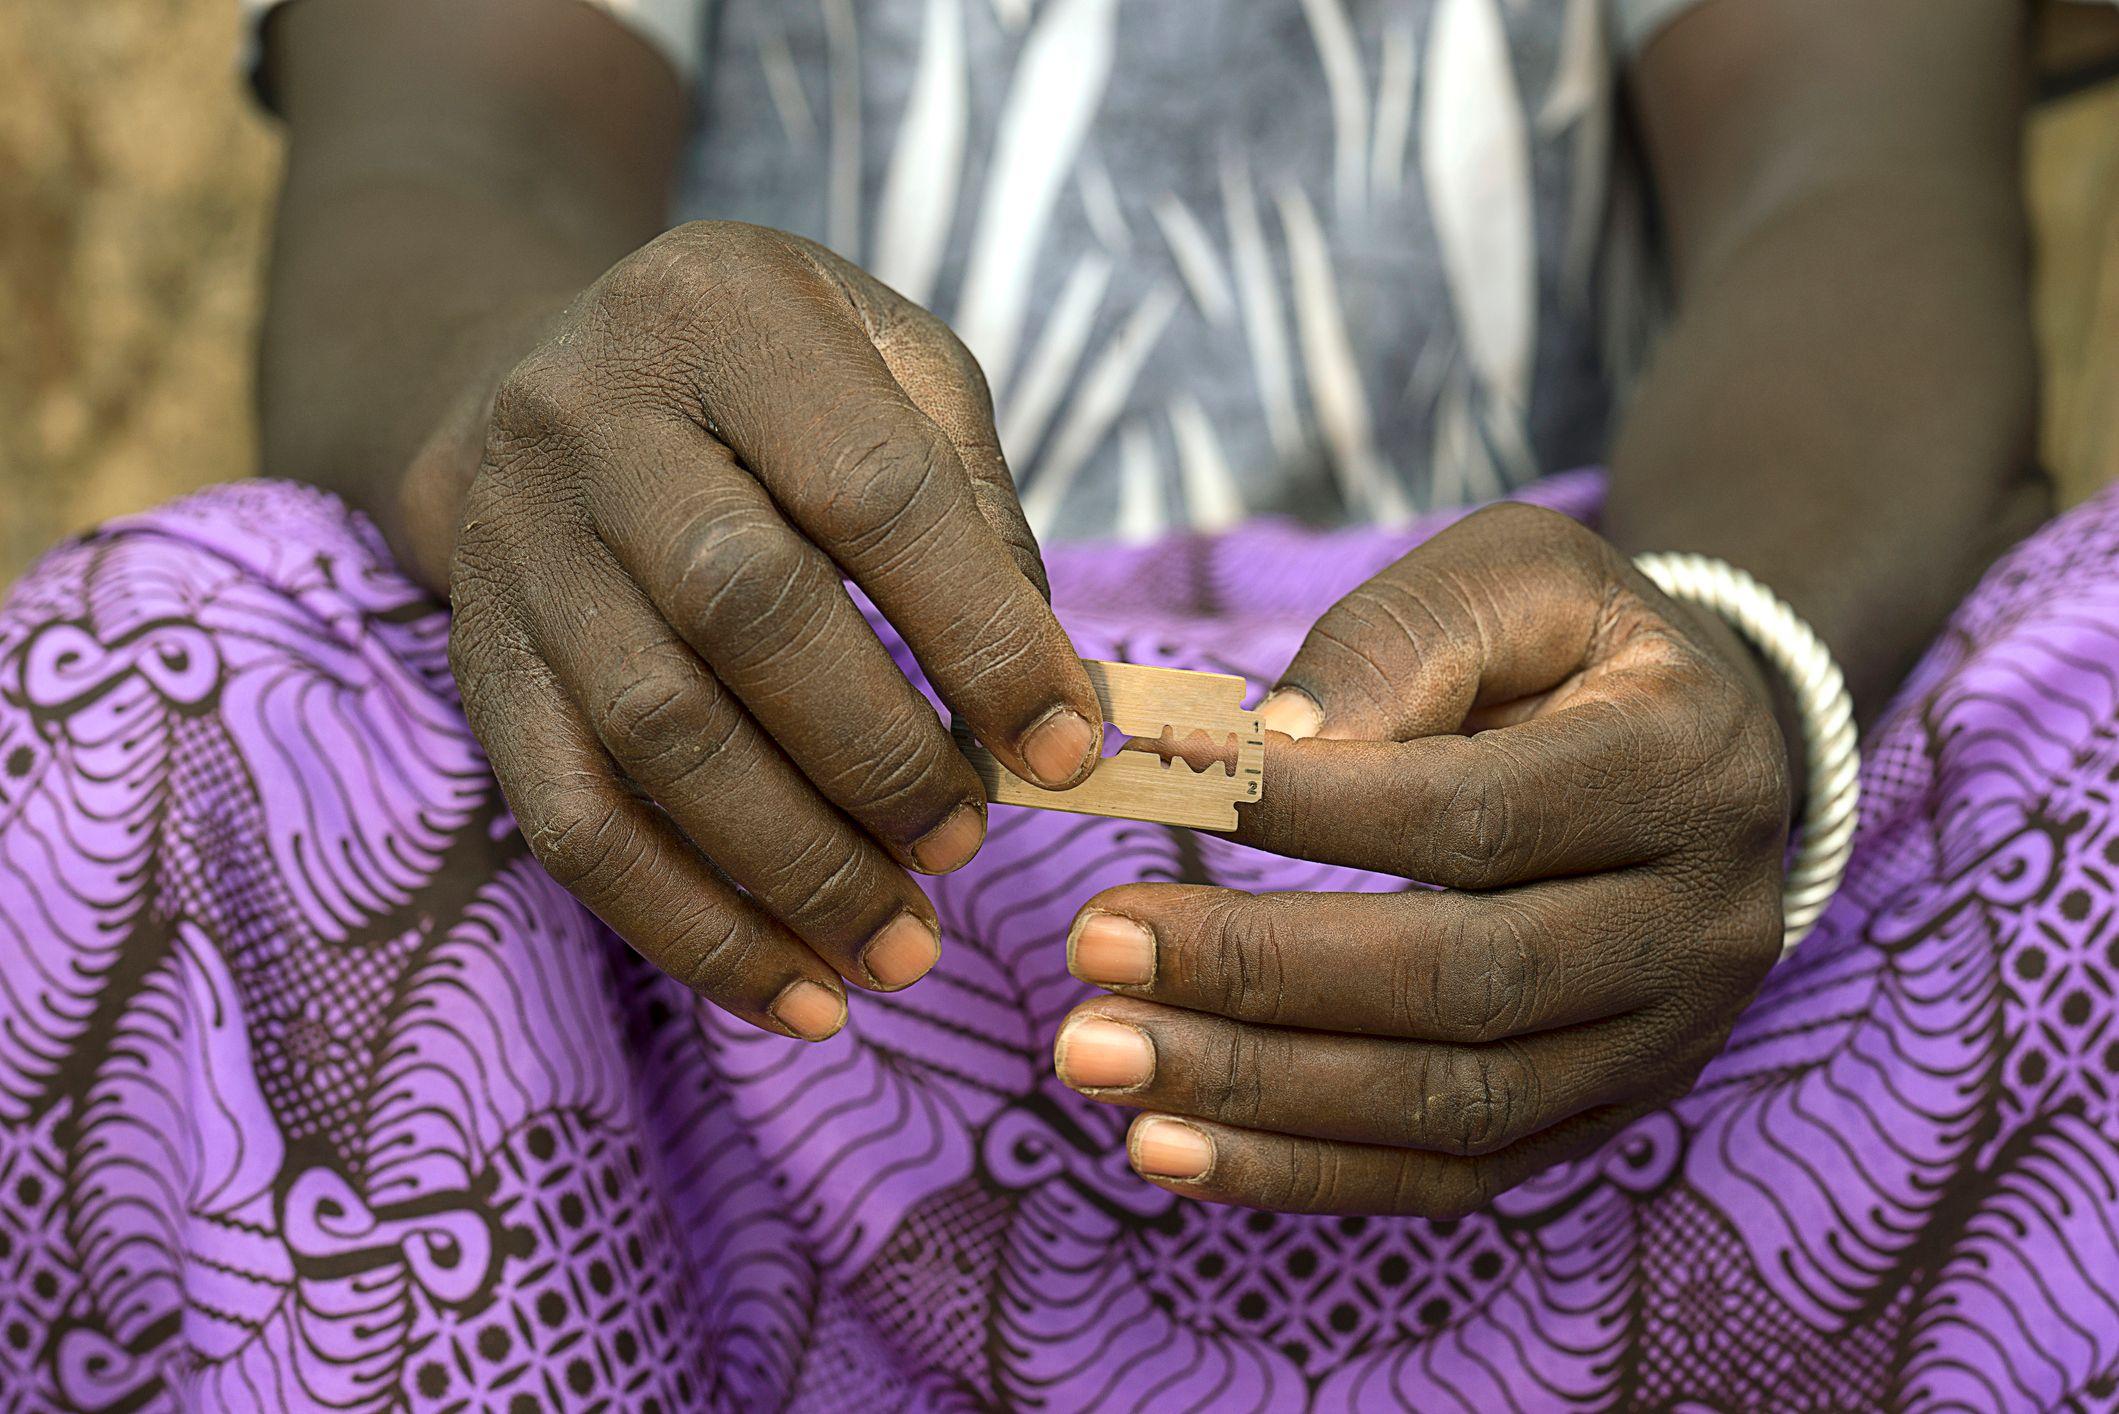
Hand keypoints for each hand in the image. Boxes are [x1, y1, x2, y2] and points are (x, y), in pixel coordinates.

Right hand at [449, 222, 1103, 1041]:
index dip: (980, 631)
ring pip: (654, 734)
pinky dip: (693, 930)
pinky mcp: (483, 670)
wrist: (548, 379)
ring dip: (796, 867)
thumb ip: (976, 507)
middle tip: (971, 845)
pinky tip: (797, 997)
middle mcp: (593, 419)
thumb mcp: (889, 370)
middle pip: (742, 609)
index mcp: (725, 313)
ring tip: (903, 949)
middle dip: (878, 753)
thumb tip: (1057, 698)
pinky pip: (573, 825)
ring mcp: (519, 549)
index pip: (870, 487)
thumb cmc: (774, 385)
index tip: (1070, 747)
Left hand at [1053, 503, 1790, 1214]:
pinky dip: (1304, 1172)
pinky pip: (1454, 1175)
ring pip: (1452, 1102)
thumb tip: (1264, 747)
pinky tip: (1168, 1150)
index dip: (1304, 808)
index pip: (1473, 813)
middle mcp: (1700, 923)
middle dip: (1258, 971)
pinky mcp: (1608, 1116)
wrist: (1709, 750)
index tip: (1147, 777)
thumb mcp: (1512, 579)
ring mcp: (1665, 1042)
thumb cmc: (1574, 646)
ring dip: (1256, 1093)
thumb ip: (1394, 646)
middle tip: (1091, 947)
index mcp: (1682, 766)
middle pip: (1463, 979)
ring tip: (1097, 1058)